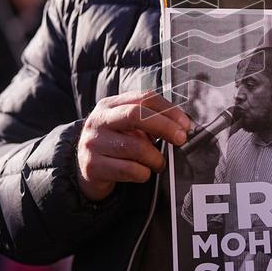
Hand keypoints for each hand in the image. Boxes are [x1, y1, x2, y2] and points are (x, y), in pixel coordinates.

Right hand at [76, 90, 190, 200]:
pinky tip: (143, 173)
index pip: (143, 98)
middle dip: (164, 126)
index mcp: (110, 105)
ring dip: (155, 157)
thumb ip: (150, 122)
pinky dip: (143, 173)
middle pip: (136, 115)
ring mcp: (92, 143)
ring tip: (159, 163)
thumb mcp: (128, 128)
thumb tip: (182, 127)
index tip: (185, 124)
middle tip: (181, 139)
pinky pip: (128, 170)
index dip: (168, 109)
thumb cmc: (116, 145)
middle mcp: (98, 120)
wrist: (86, 169)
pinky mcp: (92, 166)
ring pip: (134, 147)